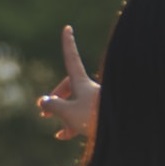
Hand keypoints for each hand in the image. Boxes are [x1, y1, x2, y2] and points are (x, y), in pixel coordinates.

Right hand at [36, 25, 98, 141]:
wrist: (121, 133)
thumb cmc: (94, 119)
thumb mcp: (68, 112)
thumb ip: (53, 106)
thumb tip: (43, 102)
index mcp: (82, 82)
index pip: (71, 58)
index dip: (68, 44)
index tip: (68, 28)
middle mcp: (90, 89)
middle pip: (69, 86)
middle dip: (57, 98)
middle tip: (45, 113)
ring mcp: (96, 103)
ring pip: (76, 105)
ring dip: (64, 117)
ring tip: (58, 133)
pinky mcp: (101, 117)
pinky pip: (84, 117)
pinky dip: (73, 125)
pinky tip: (64, 137)